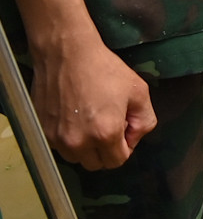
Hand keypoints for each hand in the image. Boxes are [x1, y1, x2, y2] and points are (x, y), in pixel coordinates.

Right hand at [30, 32, 155, 169]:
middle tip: (109, 124)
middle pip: (96, 164)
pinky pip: (60, 147)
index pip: (117, 161)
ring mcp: (56, 139)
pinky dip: (69, 139)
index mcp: (105, 133)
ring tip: (91, 119)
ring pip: (76, 158)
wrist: (67, 54)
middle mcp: (78, 142)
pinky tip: (75, 116)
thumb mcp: (138, 91)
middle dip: (106, 150)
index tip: (124, 129)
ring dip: (86, 147)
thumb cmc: (104, 69)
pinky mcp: (42, 132)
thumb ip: (144, 120)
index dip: (125, 146)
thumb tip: (134, 138)